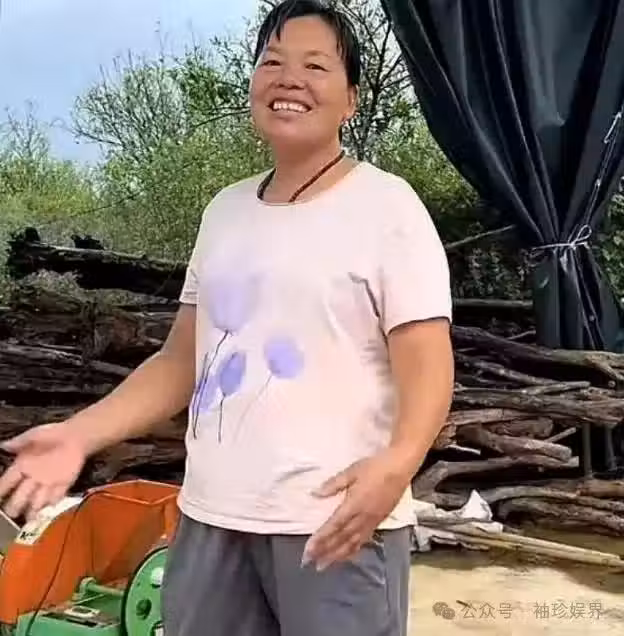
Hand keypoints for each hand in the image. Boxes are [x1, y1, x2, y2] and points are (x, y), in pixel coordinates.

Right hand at [0, 422, 87, 520]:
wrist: (77, 436)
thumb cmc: (53, 434)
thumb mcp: (35, 435)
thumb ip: (20, 442)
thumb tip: (4, 445)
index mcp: (22, 466)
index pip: (7, 481)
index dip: (1, 490)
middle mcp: (32, 478)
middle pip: (20, 495)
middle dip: (15, 505)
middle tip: (11, 513)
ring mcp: (47, 483)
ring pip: (37, 500)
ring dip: (32, 509)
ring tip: (28, 518)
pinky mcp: (63, 484)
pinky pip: (56, 496)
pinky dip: (52, 502)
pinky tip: (48, 509)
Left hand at [302, 446, 414, 570]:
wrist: (400, 469)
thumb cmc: (374, 468)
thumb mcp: (351, 471)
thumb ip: (333, 484)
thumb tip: (315, 493)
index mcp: (354, 505)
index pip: (334, 526)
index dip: (320, 540)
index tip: (308, 551)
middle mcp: (362, 518)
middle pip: (341, 539)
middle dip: (325, 552)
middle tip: (309, 563)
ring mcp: (372, 522)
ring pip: (352, 543)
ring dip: (337, 556)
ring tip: (324, 565)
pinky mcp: (379, 522)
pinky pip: (363, 540)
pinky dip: (353, 550)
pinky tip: (347, 555)